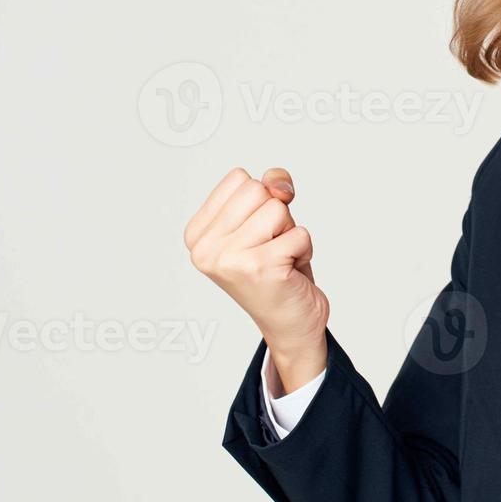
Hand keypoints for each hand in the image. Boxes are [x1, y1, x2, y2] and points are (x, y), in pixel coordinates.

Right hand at [184, 167, 327, 391]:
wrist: (289, 322)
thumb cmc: (275, 268)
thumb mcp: (265, 219)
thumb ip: (267, 187)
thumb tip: (279, 185)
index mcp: (197, 234)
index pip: (239, 179)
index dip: (260, 200)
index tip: (256, 233)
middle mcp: (206, 248)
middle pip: (257, 190)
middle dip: (276, 215)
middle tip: (271, 247)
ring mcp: (230, 259)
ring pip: (278, 209)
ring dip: (289, 233)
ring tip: (279, 259)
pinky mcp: (261, 268)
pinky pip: (299, 233)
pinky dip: (304, 250)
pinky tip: (289, 272)